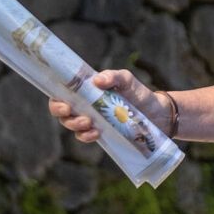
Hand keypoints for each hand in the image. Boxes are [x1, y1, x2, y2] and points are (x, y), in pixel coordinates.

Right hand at [46, 68, 167, 143]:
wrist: (157, 114)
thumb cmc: (139, 93)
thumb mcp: (127, 80)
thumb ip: (113, 77)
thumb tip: (96, 81)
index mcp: (86, 90)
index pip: (62, 94)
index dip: (56, 100)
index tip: (64, 104)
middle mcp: (85, 105)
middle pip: (62, 112)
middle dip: (64, 115)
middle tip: (74, 114)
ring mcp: (92, 120)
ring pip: (71, 126)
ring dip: (75, 126)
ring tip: (89, 124)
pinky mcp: (100, 133)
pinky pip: (85, 137)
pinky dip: (86, 136)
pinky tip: (96, 133)